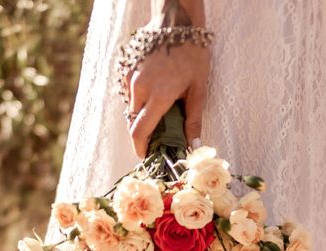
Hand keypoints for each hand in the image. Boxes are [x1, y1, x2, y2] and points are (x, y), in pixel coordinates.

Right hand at [125, 1, 209, 156]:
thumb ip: (193, 119)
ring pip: (131, 105)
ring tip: (160, 105)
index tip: (145, 155)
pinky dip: (139, 96)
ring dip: (142, 112)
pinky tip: (154, 87)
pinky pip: (129, 91)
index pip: (140, 131)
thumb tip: (192, 145)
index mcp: (158, 96)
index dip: (140, 147)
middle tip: (158, 132)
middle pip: (134, 120)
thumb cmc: (192, 53)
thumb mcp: (199, 88)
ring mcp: (130, 77)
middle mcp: (140, 88)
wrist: (176, 21)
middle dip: (143, 131)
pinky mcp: (126, 68)